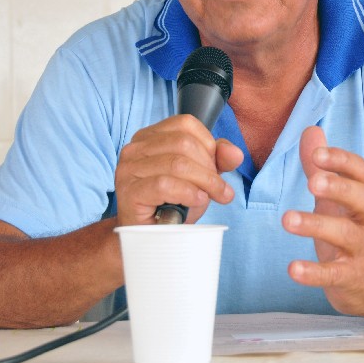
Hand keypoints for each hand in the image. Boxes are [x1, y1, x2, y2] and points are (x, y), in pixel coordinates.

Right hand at [115, 114, 242, 225]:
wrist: (150, 238)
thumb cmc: (172, 204)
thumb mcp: (200, 178)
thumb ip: (218, 160)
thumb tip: (235, 153)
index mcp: (150, 137)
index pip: (185, 124)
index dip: (208, 144)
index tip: (216, 167)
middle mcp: (135, 148)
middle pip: (183, 143)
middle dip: (208, 168)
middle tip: (218, 189)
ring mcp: (128, 170)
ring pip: (177, 163)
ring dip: (204, 182)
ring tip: (210, 197)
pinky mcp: (128, 192)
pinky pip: (164, 185)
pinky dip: (187, 193)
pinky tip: (195, 201)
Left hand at [282, 125, 363, 316]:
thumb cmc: (351, 229)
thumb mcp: (338, 198)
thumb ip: (322, 167)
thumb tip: (310, 130)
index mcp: (363, 196)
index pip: (361, 173)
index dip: (341, 161)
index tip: (317, 154)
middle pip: (360, 199)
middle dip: (338, 188)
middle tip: (312, 182)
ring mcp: (361, 249)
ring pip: (345, 235)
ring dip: (317, 226)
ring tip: (288, 220)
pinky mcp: (351, 277)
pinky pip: (334, 274)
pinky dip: (314, 273)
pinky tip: (293, 269)